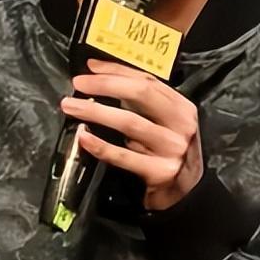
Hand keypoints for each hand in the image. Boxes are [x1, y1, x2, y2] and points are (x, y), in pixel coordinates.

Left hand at [60, 61, 203, 210]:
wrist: (187, 192)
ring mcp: (172, 149)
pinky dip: (100, 146)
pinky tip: (83, 137)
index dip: (117, 71)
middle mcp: (181, 125)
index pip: (148, 80)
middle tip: (78, 83)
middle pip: (141, 94)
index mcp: (182, 107)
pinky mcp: (159, 171)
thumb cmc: (170, 152)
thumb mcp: (167, 123)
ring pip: (129, 122)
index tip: (91, 68)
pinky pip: (123, 156)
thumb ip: (144, 104)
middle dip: (106, 85)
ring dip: (96, 111)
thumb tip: (103, 79)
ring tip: (71, 106)